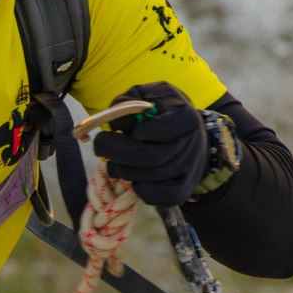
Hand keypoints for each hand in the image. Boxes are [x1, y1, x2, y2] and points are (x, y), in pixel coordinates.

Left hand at [91, 81, 207, 205]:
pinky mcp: (182, 189)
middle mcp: (192, 145)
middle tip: (100, 145)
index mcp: (186, 118)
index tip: (131, 130)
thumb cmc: (162, 111)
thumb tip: (115, 121)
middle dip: (118, 152)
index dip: (142, 131)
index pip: (166, 128)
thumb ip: (129, 101)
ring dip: (122, 170)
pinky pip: (158, 197)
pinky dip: (138, 189)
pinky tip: (130, 177)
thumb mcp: (147, 96)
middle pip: (152, 157)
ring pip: (150, 178)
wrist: (188, 136)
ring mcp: (189, 170)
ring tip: (112, 161)